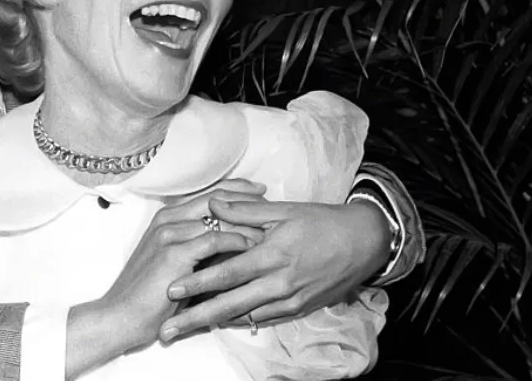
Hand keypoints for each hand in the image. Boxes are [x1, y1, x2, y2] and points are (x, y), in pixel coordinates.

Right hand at [65, 180, 265, 377]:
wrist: (121, 316)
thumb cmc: (151, 294)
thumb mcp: (176, 262)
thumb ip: (198, 246)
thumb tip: (233, 239)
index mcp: (167, 217)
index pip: (209, 192)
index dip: (237, 189)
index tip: (261, 192)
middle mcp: (167, 218)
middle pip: (217, 197)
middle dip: (248, 198)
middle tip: (272, 205)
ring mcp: (169, 234)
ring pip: (219, 217)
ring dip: (247, 222)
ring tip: (270, 229)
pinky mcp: (173, 253)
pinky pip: (214, 239)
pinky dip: (236, 242)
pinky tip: (252, 248)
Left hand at [159, 198, 389, 341]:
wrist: (363, 242)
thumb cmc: (322, 222)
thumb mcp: (284, 210)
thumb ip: (245, 210)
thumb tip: (213, 203)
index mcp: (272, 254)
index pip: (226, 273)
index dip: (197, 282)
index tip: (171, 289)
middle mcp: (279, 282)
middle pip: (229, 304)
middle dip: (195, 317)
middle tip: (167, 328)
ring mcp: (289, 299)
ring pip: (244, 316)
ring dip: (214, 322)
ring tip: (187, 328)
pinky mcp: (299, 308)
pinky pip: (264, 318)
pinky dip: (241, 320)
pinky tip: (222, 322)